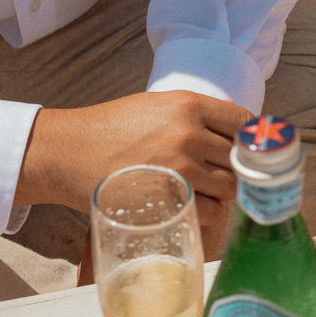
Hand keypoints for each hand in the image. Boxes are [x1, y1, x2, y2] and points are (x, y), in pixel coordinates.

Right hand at [16, 91, 252, 254]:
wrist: (66, 152)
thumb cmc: (109, 129)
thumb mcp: (154, 106)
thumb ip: (196, 112)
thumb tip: (236, 116)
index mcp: (189, 104)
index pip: (243, 121)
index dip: (249, 139)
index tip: (247, 150)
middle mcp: (189, 133)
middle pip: (240, 158)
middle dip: (234, 169)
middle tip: (218, 175)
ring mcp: (180, 167)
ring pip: (230, 187)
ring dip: (221, 192)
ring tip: (201, 190)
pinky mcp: (168, 197)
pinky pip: (211, 211)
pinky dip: (206, 212)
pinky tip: (190, 205)